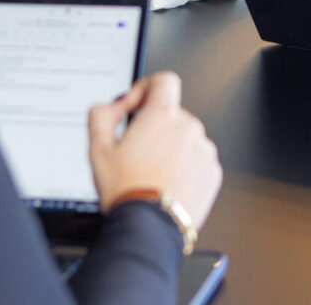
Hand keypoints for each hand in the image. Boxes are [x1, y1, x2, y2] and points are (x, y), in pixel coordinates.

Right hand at [88, 72, 222, 228]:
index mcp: (162, 116)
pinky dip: (185, 168)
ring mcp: (204, 151)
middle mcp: (189, 128)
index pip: (164, 81)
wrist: (148, 229)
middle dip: (155, 127)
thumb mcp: (97, 149)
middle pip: (172, 115)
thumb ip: (101, 115)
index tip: (138, 104)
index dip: (147, 87)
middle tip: (136, 151)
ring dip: (171, 149)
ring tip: (151, 174)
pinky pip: (198, 161)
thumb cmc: (126, 191)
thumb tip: (109, 107)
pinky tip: (166, 184)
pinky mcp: (212, 173)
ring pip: (186, 139)